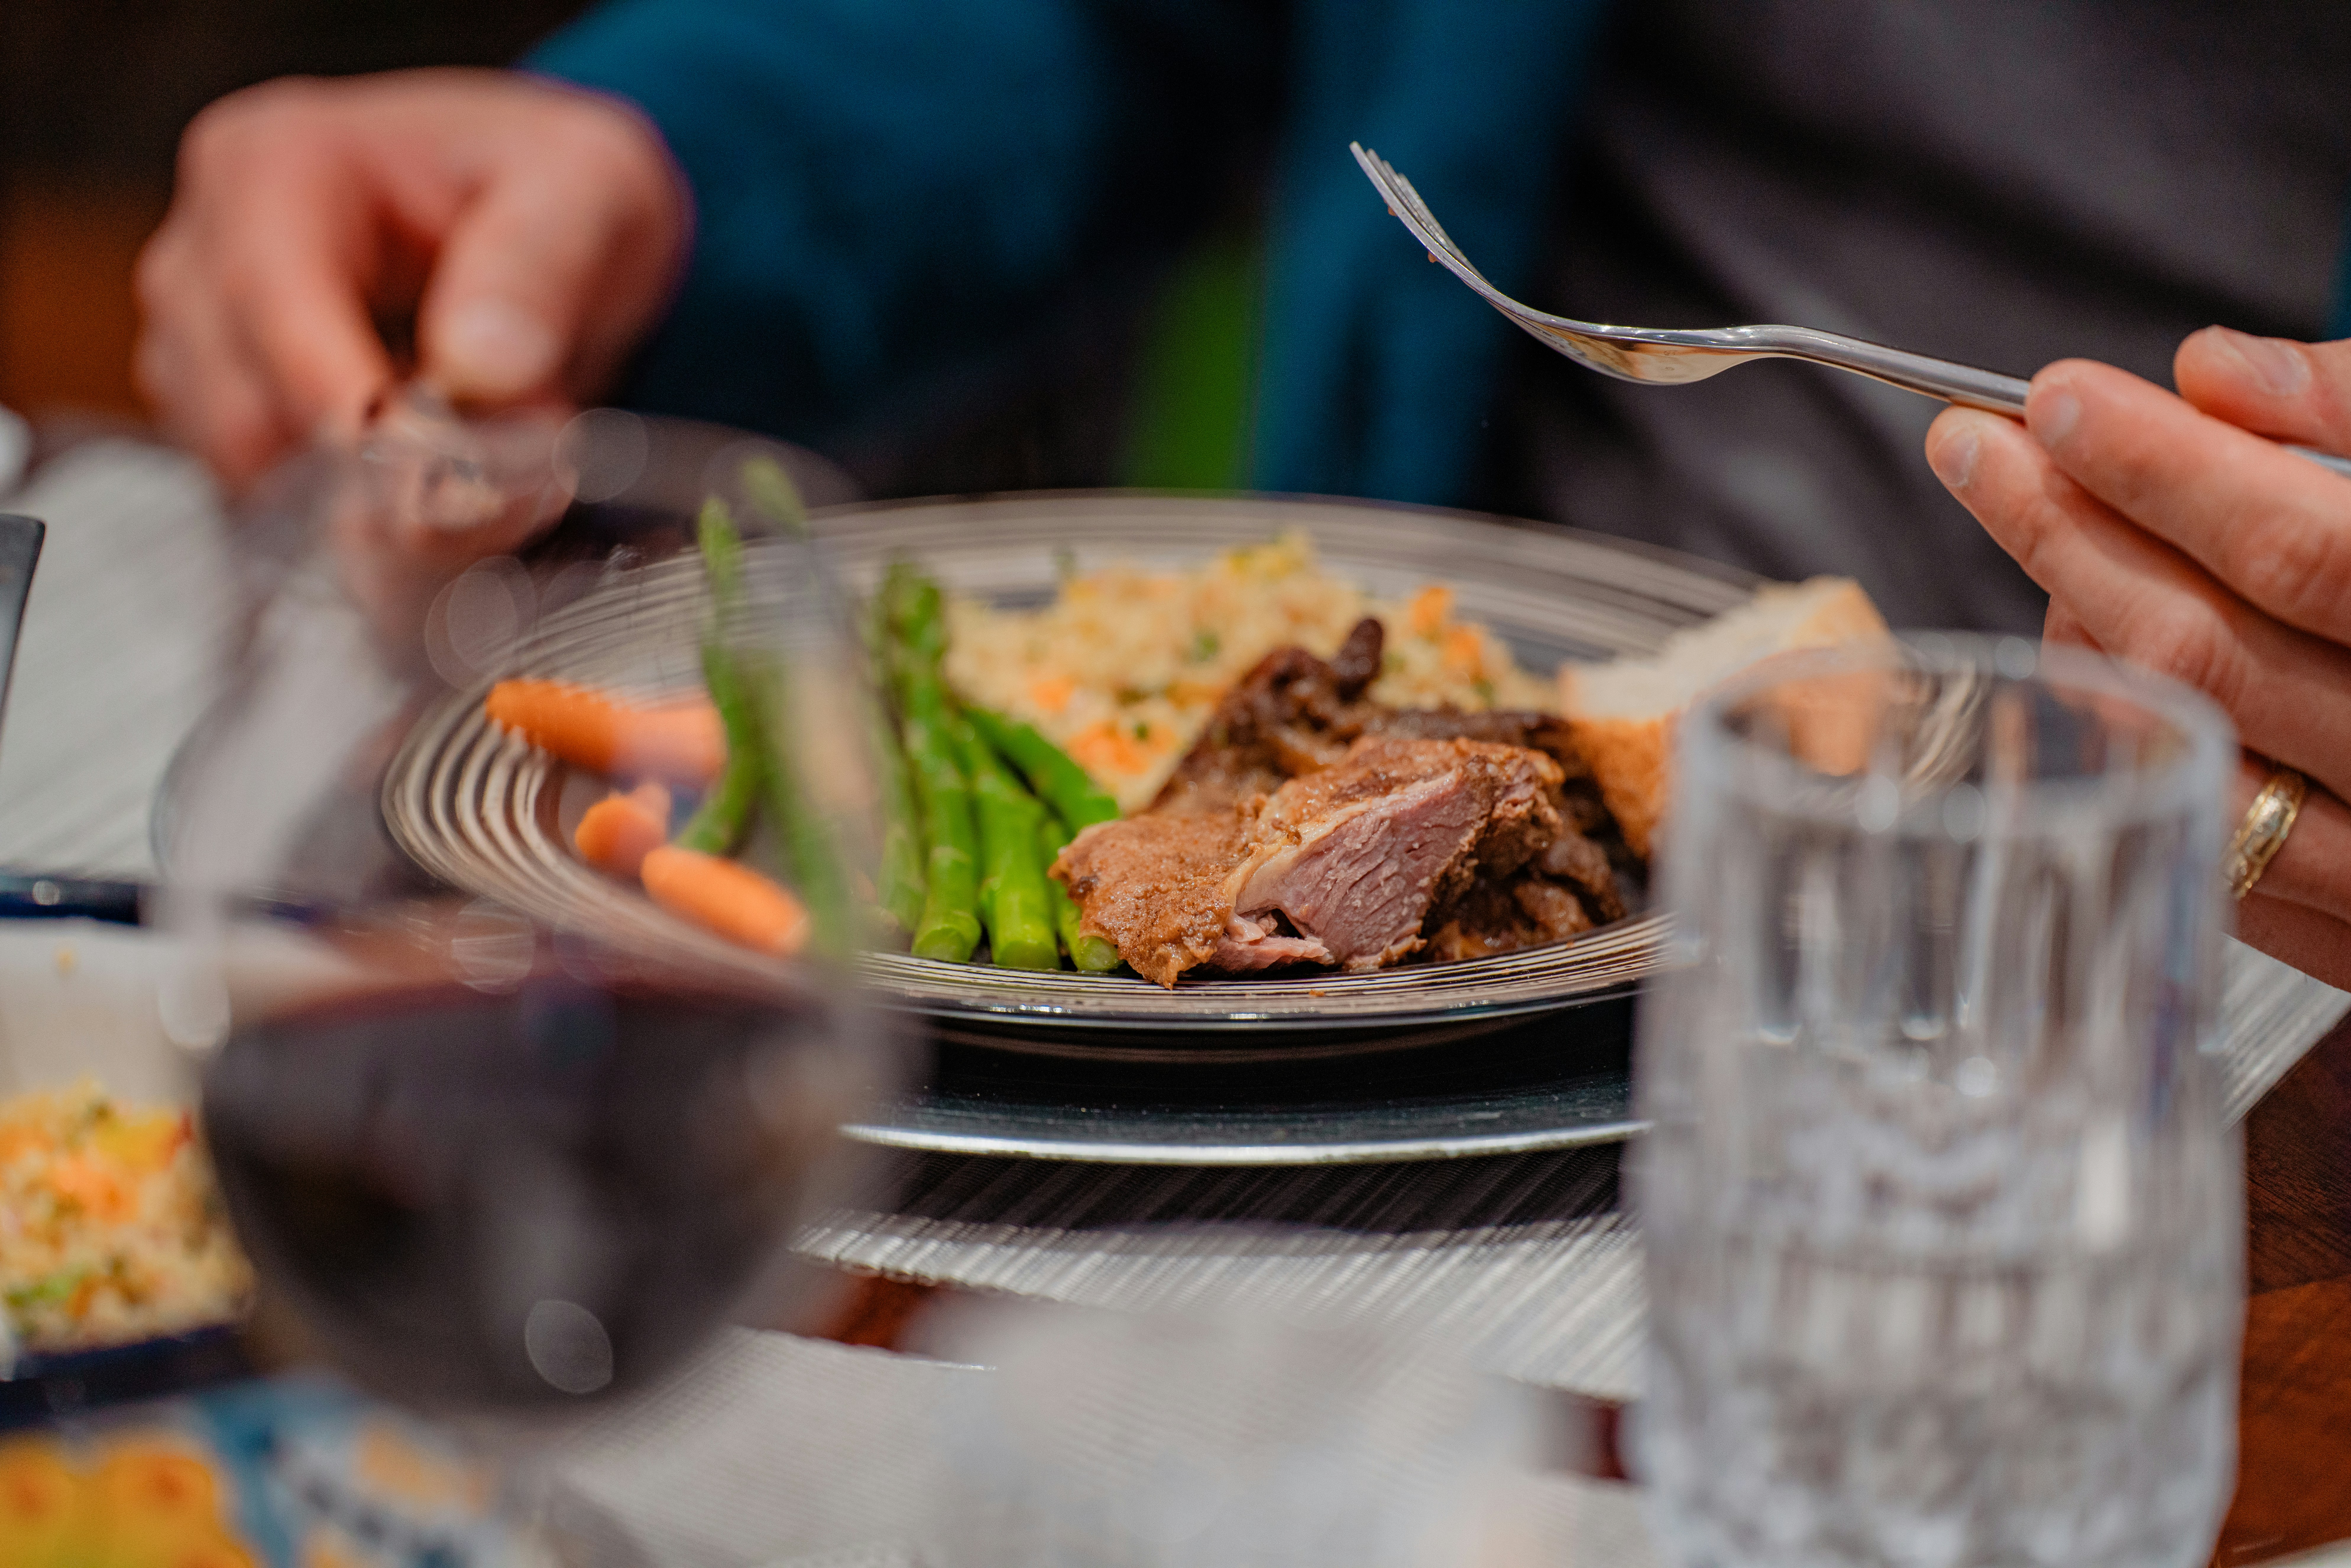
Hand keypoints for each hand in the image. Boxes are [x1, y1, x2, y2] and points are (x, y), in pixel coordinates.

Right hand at [135, 69, 689, 492]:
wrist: (549, 223)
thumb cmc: (555, 188)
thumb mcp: (589, 191)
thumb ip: (539, 265)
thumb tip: (483, 367)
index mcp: (274, 168)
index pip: (270, 305)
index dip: (344, 408)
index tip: (425, 481)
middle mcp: (211, 256)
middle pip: (247, 414)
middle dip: (375, 475)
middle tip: (516, 490)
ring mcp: (206, 346)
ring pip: (254, 481)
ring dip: (378, 510)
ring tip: (499, 473)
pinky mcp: (234, 420)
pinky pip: (276, 513)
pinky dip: (365, 525)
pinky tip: (443, 483)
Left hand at [1924, 330, 2350, 986]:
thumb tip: (2214, 374)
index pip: (2301, 543)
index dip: (2164, 465)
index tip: (2055, 399)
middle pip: (2216, 642)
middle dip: (2073, 532)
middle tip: (1976, 448)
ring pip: (2198, 742)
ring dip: (2089, 634)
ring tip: (2048, 543)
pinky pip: (2217, 836)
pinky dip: (2142, 736)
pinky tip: (2102, 659)